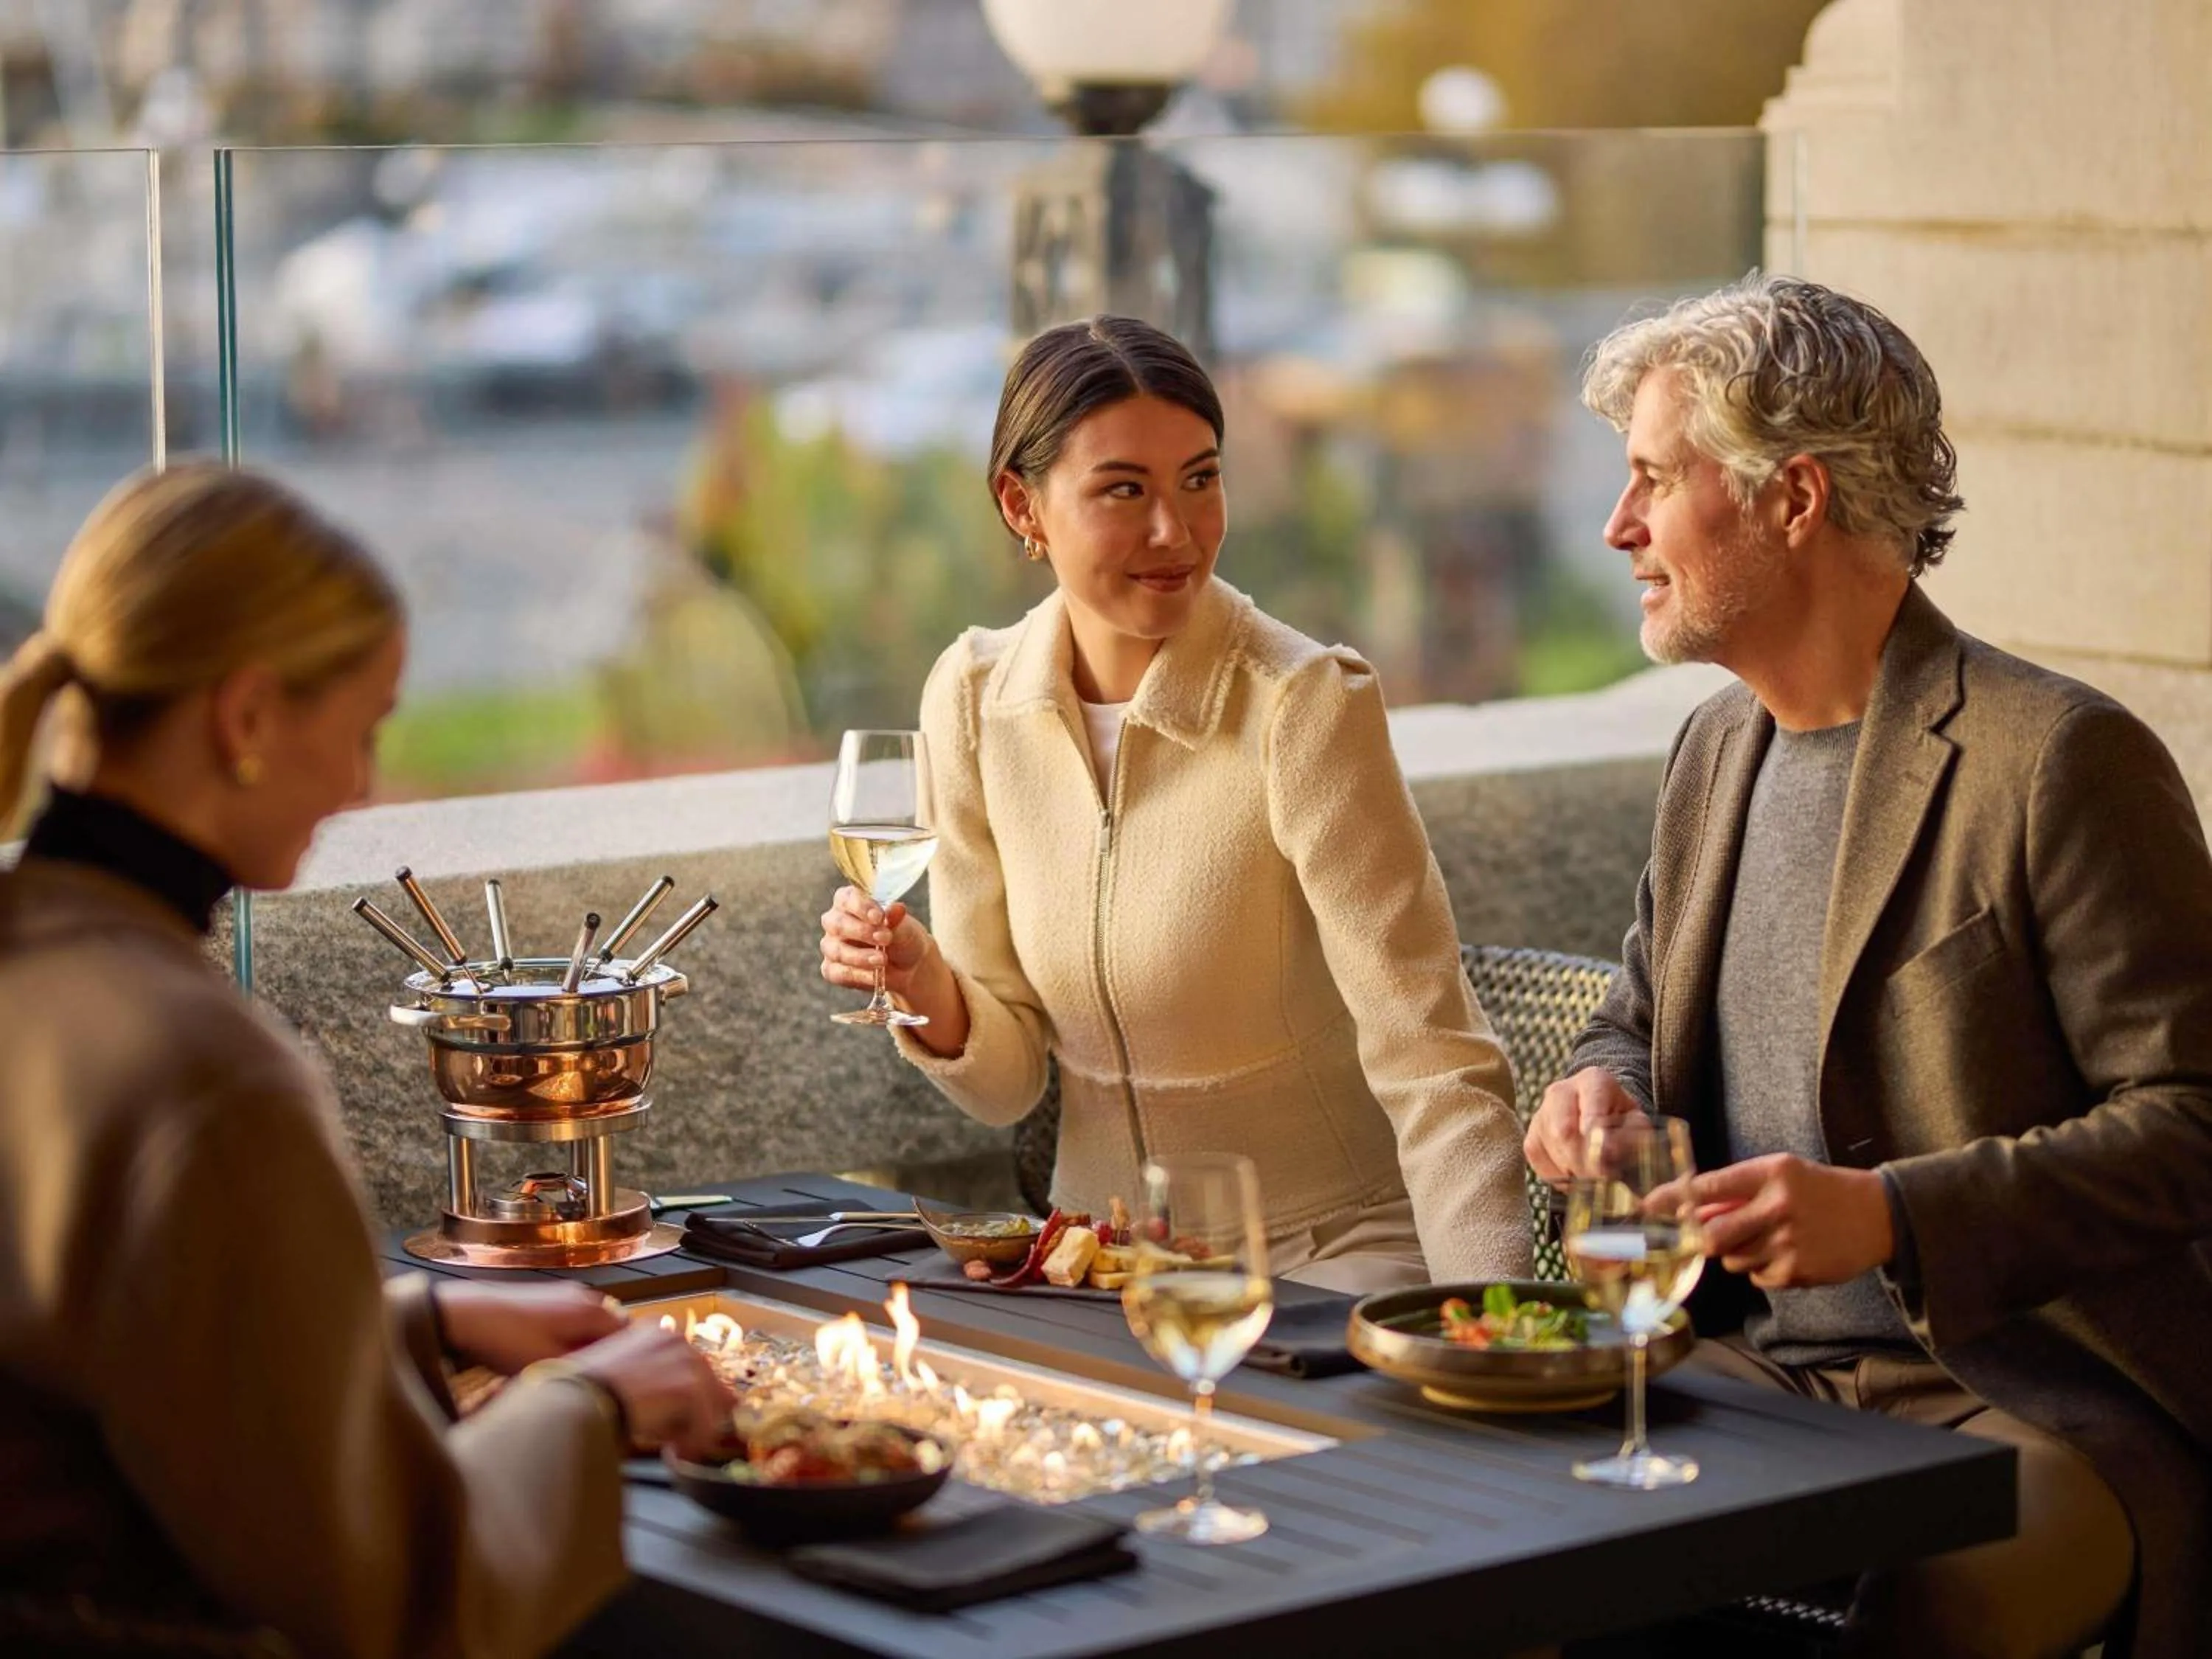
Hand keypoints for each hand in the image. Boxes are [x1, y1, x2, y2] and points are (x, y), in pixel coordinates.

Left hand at [434, 1281, 623, 1374]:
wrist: (469, 1316)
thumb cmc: (511, 1341)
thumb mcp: (555, 1365)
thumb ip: (591, 1367)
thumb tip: (615, 1376)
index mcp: (595, 1311)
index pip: (632, 1337)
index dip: (627, 1362)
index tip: (618, 1383)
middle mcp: (586, 1298)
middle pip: (612, 1331)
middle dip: (605, 1355)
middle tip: (590, 1380)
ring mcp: (565, 1295)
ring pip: (589, 1328)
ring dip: (584, 1348)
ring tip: (565, 1370)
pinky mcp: (546, 1299)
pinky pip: (571, 1322)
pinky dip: (567, 1340)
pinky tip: (546, 1356)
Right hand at [567, 1322, 737, 1460]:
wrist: (574, 1402)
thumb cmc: (581, 1395)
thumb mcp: (615, 1376)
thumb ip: (643, 1380)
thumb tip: (667, 1406)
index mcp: (653, 1331)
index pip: (690, 1365)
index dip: (691, 1395)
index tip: (684, 1418)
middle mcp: (674, 1339)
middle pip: (708, 1383)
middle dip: (699, 1414)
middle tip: (682, 1440)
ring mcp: (684, 1360)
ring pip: (709, 1405)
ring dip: (696, 1431)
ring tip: (677, 1450)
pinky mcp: (688, 1386)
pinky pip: (705, 1425)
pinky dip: (693, 1444)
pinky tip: (674, 1454)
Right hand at [818, 887, 934, 1000]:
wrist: (908, 967)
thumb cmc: (902, 938)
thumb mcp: (904, 927)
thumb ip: (897, 919)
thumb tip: (896, 908)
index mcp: (849, 902)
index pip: (846, 898)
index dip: (861, 907)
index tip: (879, 917)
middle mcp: (835, 922)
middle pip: (837, 924)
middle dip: (862, 932)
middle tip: (885, 938)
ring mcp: (832, 946)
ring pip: (836, 950)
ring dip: (860, 956)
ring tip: (883, 959)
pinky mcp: (832, 969)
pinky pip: (838, 973)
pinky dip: (858, 975)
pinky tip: (875, 975)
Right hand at [1526, 1068, 1644, 1184]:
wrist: (1603, 1116)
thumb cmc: (1622, 1121)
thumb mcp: (1637, 1124)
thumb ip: (1630, 1137)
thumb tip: (1608, 1153)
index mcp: (1593, 1081)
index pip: (1591, 1107)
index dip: (1597, 1137)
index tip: (1606, 1160)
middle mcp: (1561, 1091)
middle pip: (1564, 1131)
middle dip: (1585, 1162)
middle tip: (1603, 1180)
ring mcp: (1542, 1113)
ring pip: (1550, 1149)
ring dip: (1573, 1171)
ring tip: (1594, 1178)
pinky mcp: (1531, 1136)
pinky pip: (1538, 1161)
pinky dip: (1558, 1175)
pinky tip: (1576, 1176)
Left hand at [1690, 1154, 1895, 1289]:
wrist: (1878, 1215)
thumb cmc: (1818, 1190)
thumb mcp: (1781, 1173)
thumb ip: (1735, 1190)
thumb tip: (1687, 1210)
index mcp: (1771, 1173)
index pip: (1708, 1187)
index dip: (1672, 1199)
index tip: (1648, 1207)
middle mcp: (1778, 1207)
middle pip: (1712, 1235)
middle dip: (1702, 1239)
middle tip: (1706, 1235)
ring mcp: (1789, 1243)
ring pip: (1731, 1259)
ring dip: (1735, 1252)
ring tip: (1766, 1236)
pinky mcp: (1798, 1272)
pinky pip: (1755, 1277)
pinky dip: (1760, 1268)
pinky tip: (1785, 1252)